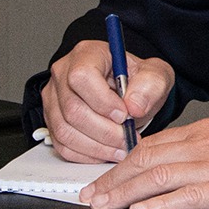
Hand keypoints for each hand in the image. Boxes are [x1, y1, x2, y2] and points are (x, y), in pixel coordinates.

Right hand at [39, 39, 173, 163]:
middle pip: (72, 109)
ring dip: (96, 146)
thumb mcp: (156, 75)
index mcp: (87, 54)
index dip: (103, 101)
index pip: (82, 77)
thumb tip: (134, 106)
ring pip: (65, 130)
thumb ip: (151, 85)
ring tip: (121, 148)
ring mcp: (54, 98)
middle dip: (104, 131)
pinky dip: (86, 154)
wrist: (129, 91)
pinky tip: (106, 152)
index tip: (124, 115)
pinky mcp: (53, 120)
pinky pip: (62, 144)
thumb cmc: (138, 80)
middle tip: (127, 138)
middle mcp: (64, 73)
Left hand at [81, 112, 208, 208]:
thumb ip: (206, 147)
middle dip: (112, 180)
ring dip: (125, 193)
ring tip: (102, 206)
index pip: (151, 146)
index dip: (120, 164)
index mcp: (206, 133)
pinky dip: (162, 205)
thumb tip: (177, 161)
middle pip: (146, 160)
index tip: (101, 179)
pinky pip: (190, 196)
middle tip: (88, 197)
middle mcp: (205, 146)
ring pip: (160, 177)